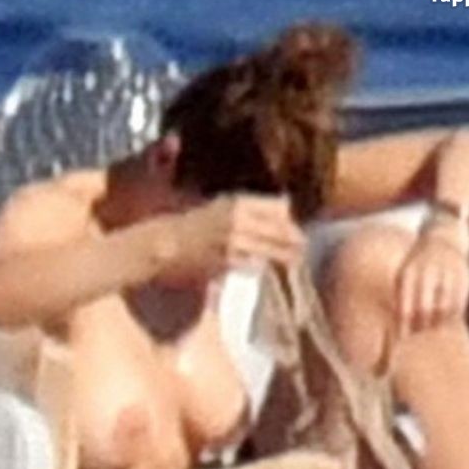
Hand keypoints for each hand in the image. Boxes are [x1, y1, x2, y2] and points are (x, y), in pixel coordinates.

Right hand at [165, 194, 304, 286]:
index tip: (295, 229)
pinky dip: (261, 265)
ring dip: (285, 256)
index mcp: (238, 201)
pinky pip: (253, 264)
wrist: (164, 243)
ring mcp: (234, 240)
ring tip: (295, 259)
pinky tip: (265, 267)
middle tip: (303, 246)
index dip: (288, 220)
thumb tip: (285, 208)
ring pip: (270, 249)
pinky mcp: (227, 261)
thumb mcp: (222, 205)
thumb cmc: (194, 224)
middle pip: (279, 229)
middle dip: (294, 239)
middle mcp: (238, 218)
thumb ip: (250, 208)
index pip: (278, 207)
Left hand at [396, 230, 468, 334]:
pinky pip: (460, 302)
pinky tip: (450, 322)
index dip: (404, 327)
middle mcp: (428, 271)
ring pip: (444, 307)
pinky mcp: (464, 275)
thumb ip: (400, 299)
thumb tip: (397, 329)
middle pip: (425, 309)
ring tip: (435, 333)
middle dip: (422, 327)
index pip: (406, 307)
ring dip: (439, 324)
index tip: (403, 341)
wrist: (442, 239)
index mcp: (409, 273)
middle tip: (420, 339)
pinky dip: (455, 315)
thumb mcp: (403, 276)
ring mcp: (448, 272)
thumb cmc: (416, 266)